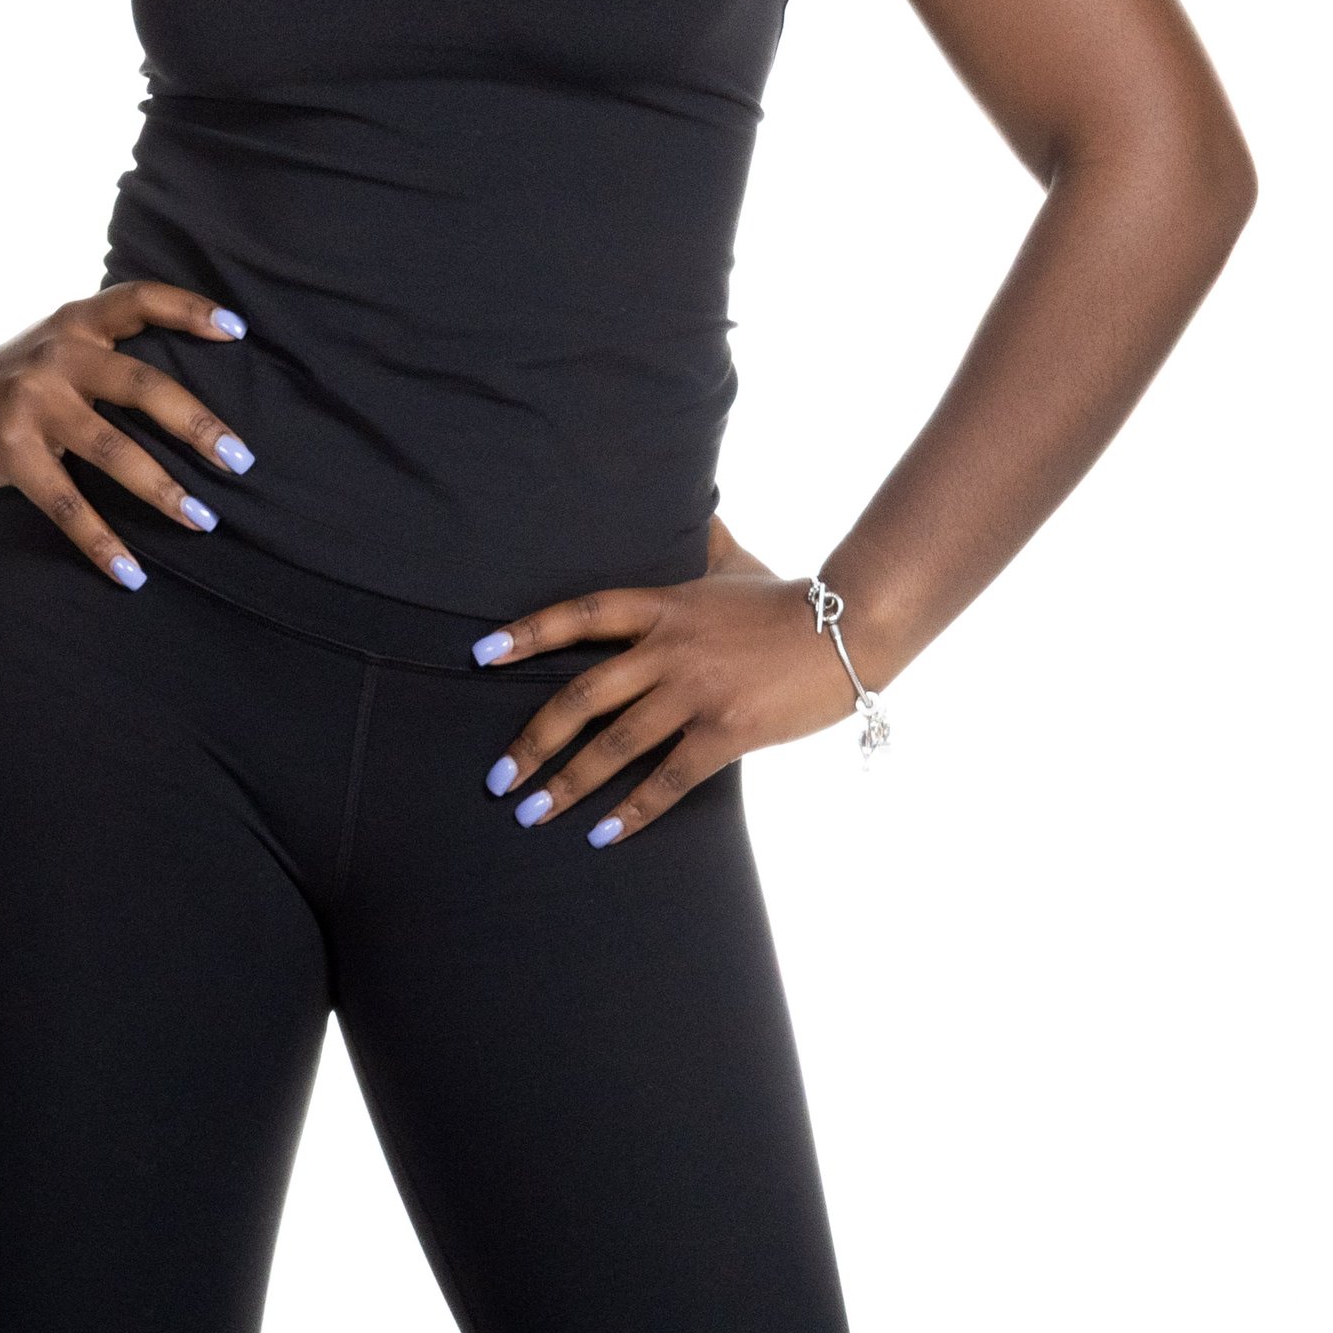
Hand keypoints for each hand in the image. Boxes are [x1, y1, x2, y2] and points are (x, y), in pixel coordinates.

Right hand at [0, 283, 254, 583]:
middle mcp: (58, 355)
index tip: (238, 330)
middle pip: (140, 384)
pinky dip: (102, 543)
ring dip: (162, 489)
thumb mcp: (62, 346)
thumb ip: (112, 353)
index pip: (139, 300)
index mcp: (77, 323)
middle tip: (241, 460)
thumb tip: (199, 398)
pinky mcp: (10, 450)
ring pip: (110, 449)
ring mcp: (32, 402)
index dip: (188, 309)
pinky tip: (131, 574)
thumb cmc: (22, 379)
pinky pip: (65, 504)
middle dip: (196, 425)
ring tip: (204, 520)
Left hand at [474, 524, 865, 846]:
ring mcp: (697, 692)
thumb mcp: (734, 560)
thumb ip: (701, 537)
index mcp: (663, 605)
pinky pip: (669, 778)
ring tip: (529, 813)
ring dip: (567, 783)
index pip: (581, 615)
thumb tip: (691, 497)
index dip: (527, 633)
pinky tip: (601, 835)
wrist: (852, 628)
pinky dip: (632, 810)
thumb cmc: (788, 598)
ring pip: (616, 744)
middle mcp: (669, 649)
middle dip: (532, 740)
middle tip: (496, 776)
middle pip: (582, 695)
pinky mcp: (728, 732)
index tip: (480, 656)